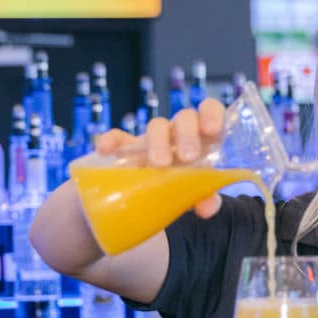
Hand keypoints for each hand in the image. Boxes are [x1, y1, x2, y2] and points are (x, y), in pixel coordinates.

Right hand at [95, 98, 225, 217]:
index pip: (209, 110)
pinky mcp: (126, 149)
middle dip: (187, 133)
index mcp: (201, 137)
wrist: (148, 199)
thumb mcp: (195, 192)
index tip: (212, 129)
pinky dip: (111, 140)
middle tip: (187, 157)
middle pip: (184, 117)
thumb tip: (207, 207)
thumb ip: (206, 197)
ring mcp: (152, 139)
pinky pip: (118, 138)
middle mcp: (178, 133)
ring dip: (159, 141)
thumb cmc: (179, 187)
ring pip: (156, 126)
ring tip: (160, 164)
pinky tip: (106, 150)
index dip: (211, 114)